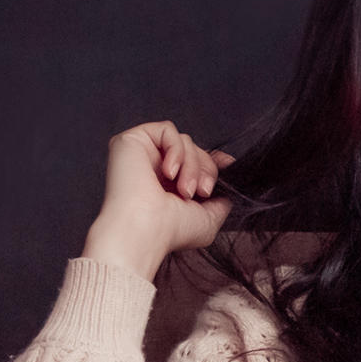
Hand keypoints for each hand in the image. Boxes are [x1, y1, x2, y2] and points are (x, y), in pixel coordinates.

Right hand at [82, 121, 237, 281]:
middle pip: (195, 150)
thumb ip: (222, 198)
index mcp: (169, 187)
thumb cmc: (172, 231)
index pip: (196, 160)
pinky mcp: (132, 141)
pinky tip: (170, 173)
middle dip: (206, 169)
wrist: (145, 230)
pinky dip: (177, 150)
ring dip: (193, 165)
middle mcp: (154, 170)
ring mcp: (142, 155)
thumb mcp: (209, 218)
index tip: (228, 167)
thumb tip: (229, 175)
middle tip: (203, 191)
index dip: (214, 162)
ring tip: (185, 191)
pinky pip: (167, 130)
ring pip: (185, 141)